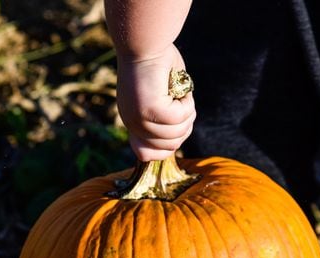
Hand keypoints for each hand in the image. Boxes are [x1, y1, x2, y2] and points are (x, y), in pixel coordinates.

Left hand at [116, 44, 195, 160]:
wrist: (144, 41)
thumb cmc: (156, 61)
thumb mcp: (161, 95)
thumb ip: (166, 118)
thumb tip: (179, 133)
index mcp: (132, 121)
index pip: (146, 154)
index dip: (168, 145)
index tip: (178, 124)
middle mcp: (132, 123)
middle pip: (169, 147)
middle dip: (184, 127)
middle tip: (185, 104)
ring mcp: (139, 118)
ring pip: (176, 133)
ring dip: (187, 113)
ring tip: (182, 94)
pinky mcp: (150, 109)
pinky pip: (181, 117)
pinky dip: (187, 103)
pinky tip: (181, 87)